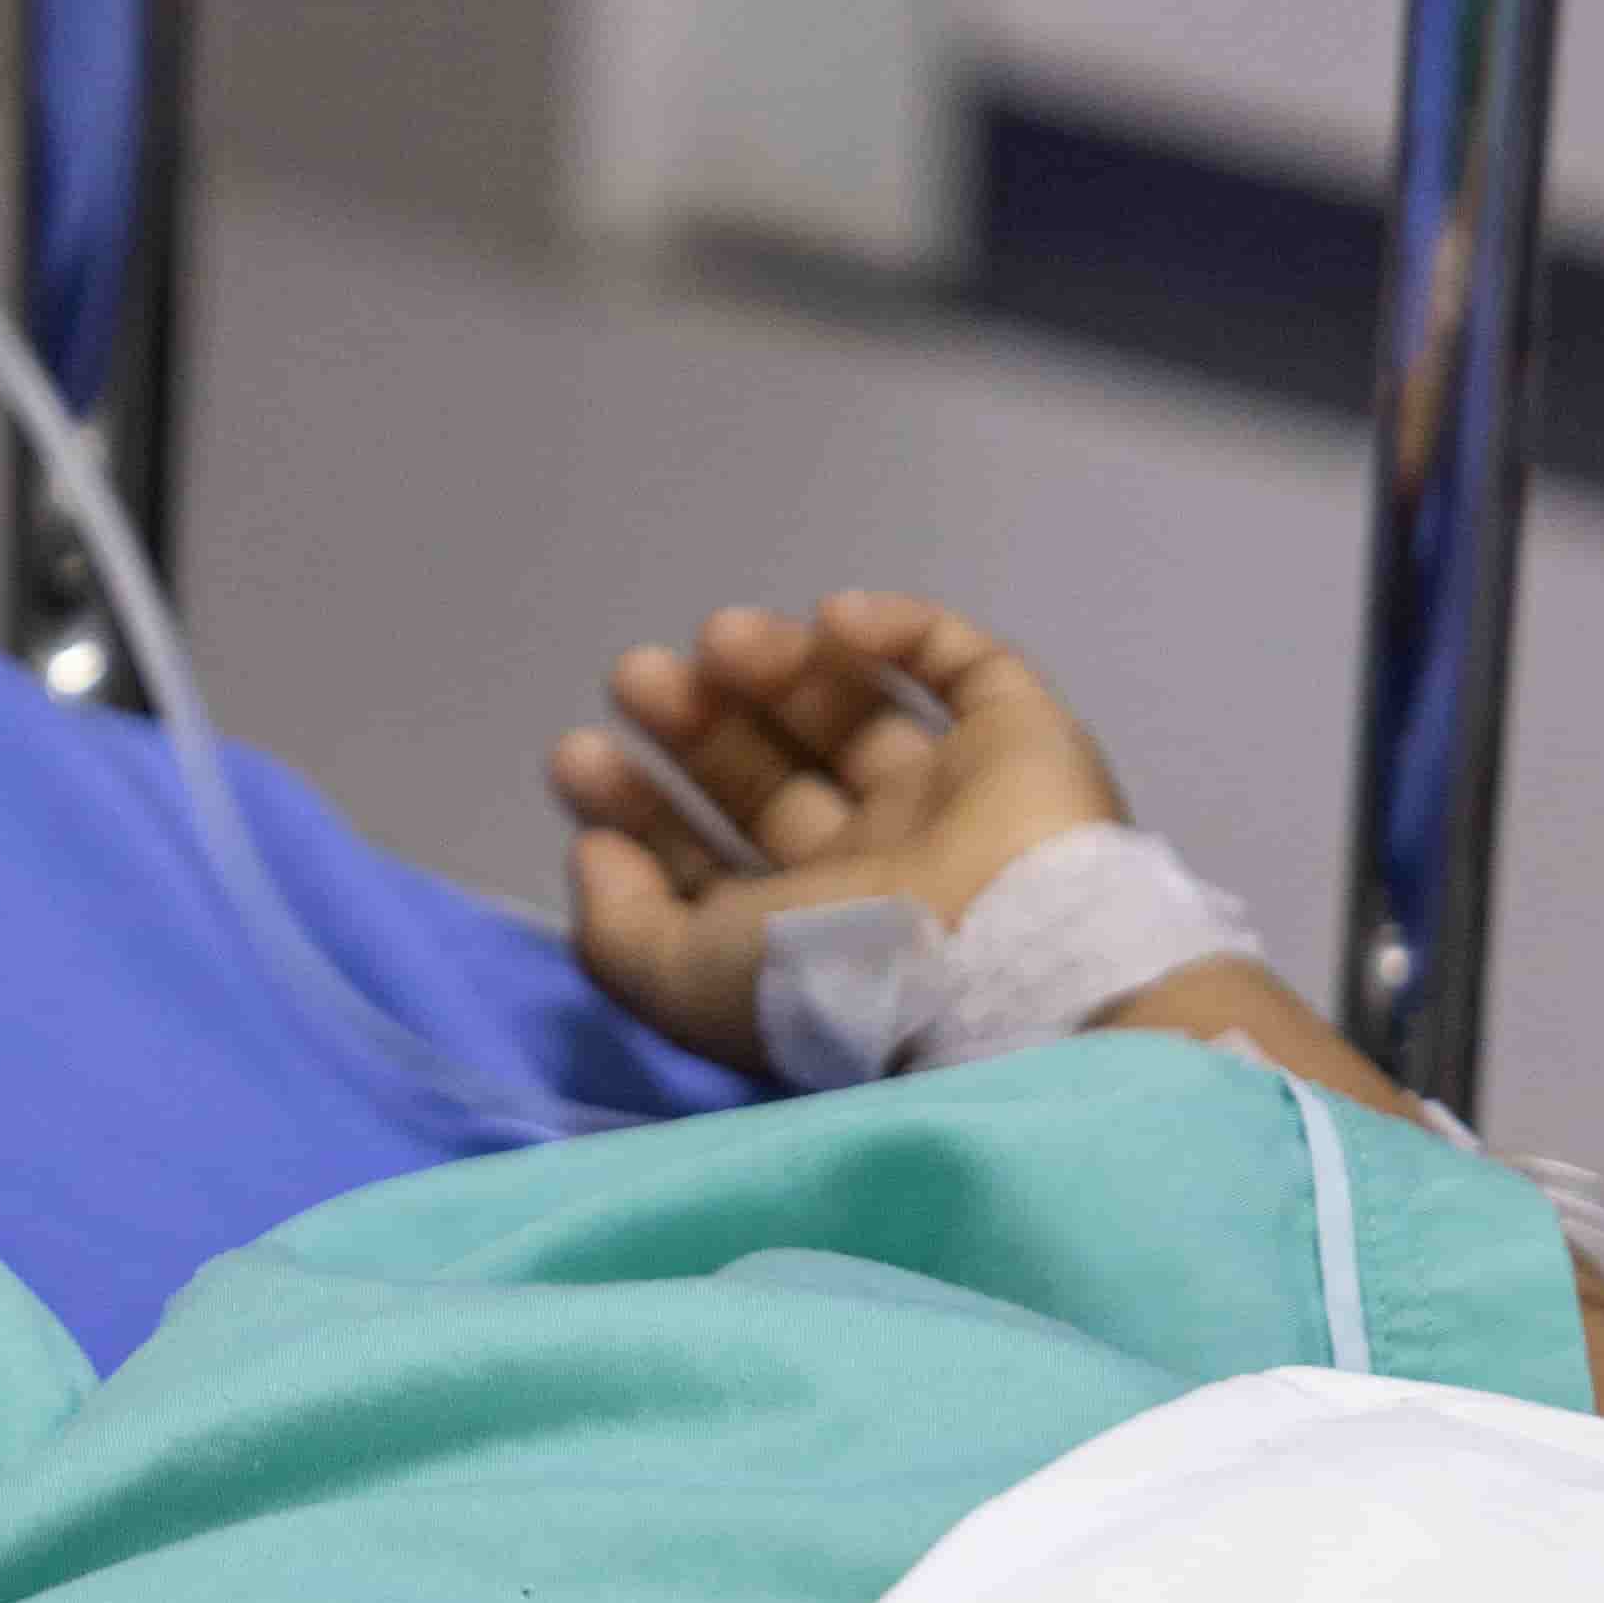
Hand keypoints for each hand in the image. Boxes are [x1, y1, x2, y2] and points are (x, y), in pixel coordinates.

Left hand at [537, 595, 1136, 1078]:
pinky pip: (966, 666)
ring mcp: (956, 804)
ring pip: (856, 713)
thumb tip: (593, 856)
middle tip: (639, 676)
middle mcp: (881, 873)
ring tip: (722, 639)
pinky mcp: (1024, 741)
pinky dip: (898, 630)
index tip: (578, 755)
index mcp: (806, 941)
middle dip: (699, 725)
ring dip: (779, 669)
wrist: (1003, 964)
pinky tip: (833, 623)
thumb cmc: (834, 977)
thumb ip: (620, 926)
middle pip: (773, 777)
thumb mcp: (685, 979)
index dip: (638, 809)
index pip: (710, 860)